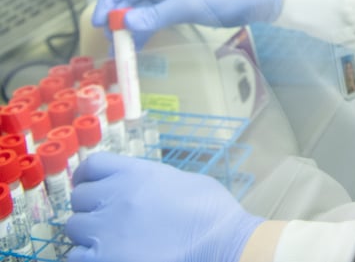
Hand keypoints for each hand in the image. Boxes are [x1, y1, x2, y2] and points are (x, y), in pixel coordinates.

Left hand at [66, 153, 263, 261]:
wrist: (219, 240)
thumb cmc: (209, 209)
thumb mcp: (179, 179)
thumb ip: (149, 182)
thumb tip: (138, 190)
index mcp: (135, 172)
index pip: (92, 165)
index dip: (87, 176)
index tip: (90, 185)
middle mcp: (115, 196)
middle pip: (78, 198)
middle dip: (90, 207)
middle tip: (106, 217)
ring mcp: (107, 230)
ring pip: (73, 228)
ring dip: (87, 234)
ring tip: (108, 241)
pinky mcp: (104, 260)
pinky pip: (76, 257)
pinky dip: (87, 257)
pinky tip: (107, 257)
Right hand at [92, 0, 282, 47]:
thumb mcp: (187, 4)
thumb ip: (155, 15)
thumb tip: (124, 23)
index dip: (108, 0)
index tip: (100, 23)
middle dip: (118, 18)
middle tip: (110, 42)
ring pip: (142, 8)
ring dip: (130, 26)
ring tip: (121, 49)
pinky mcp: (181, 5)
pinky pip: (156, 16)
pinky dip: (146, 29)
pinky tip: (139, 45)